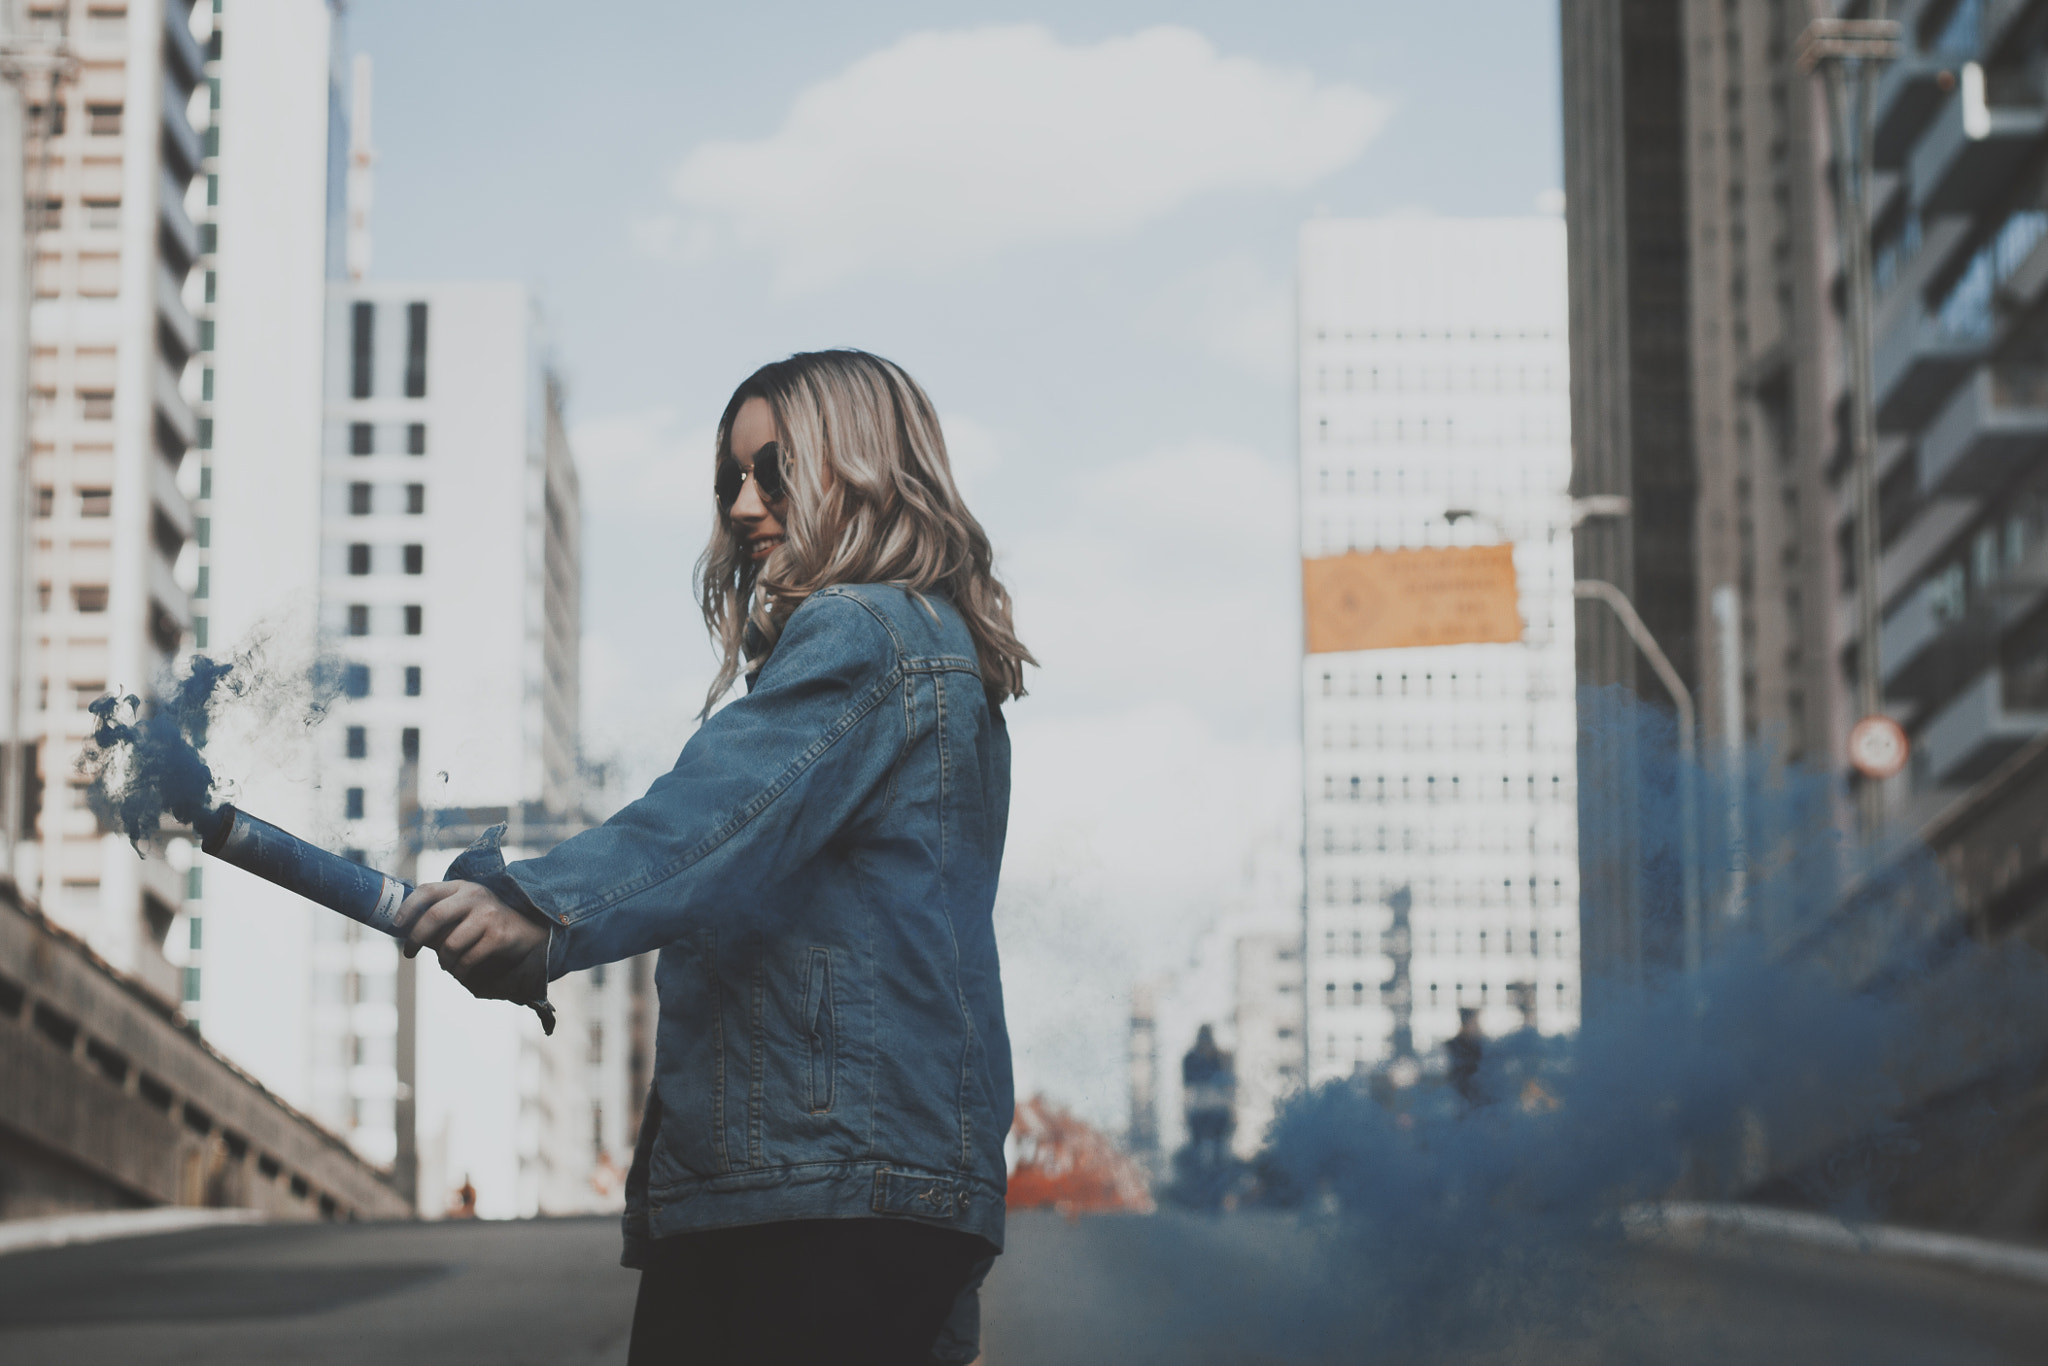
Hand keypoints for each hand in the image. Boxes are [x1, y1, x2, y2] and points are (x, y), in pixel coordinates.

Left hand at [401, 880, 549, 1003]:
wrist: (529, 930)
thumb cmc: (487, 922)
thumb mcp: (465, 909)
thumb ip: (441, 914)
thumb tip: (405, 932)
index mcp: (462, 887)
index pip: (428, 890)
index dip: (408, 907)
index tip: (396, 925)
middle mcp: (475, 896)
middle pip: (434, 916)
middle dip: (416, 938)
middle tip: (409, 952)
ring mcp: (488, 915)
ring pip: (450, 945)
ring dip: (443, 961)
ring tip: (445, 965)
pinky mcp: (498, 936)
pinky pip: (468, 959)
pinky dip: (459, 970)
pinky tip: (460, 972)